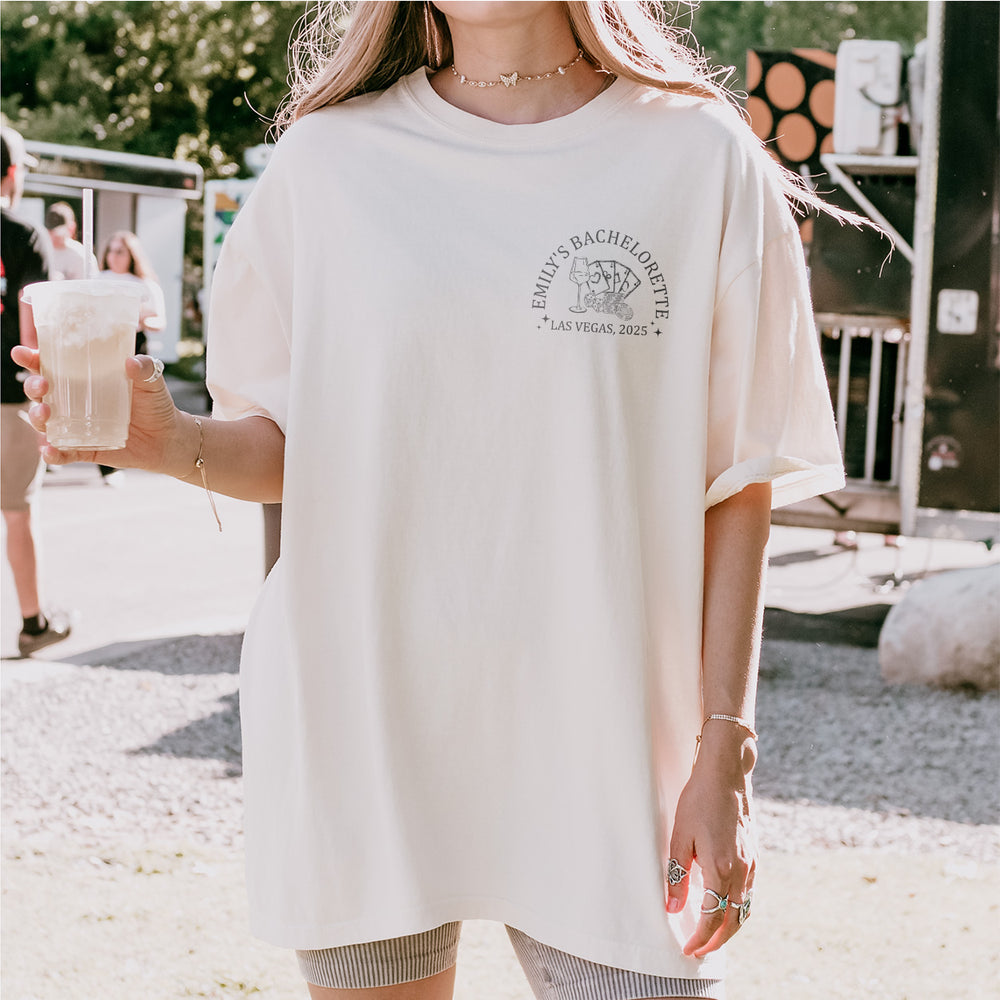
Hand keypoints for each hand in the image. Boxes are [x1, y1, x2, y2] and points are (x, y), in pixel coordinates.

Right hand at [11, 347, 189, 475]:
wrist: (169, 439)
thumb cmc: (156, 405)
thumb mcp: (153, 382)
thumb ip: (145, 369)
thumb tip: (131, 362)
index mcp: (85, 380)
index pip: (53, 366)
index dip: (33, 359)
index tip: (22, 353)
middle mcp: (75, 402)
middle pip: (41, 392)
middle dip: (33, 386)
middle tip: (41, 385)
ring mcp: (77, 426)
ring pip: (45, 422)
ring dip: (37, 417)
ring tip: (45, 413)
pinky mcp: (85, 449)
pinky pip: (63, 453)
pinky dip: (52, 453)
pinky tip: (50, 450)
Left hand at [665, 733, 756, 956]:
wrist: (726, 775)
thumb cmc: (698, 801)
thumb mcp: (679, 837)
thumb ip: (676, 875)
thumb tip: (672, 908)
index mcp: (721, 869)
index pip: (712, 918)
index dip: (700, 939)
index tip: (687, 950)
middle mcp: (741, 872)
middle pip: (733, 921)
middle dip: (716, 941)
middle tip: (699, 951)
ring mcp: (751, 865)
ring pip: (744, 909)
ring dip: (729, 928)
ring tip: (711, 936)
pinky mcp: (754, 856)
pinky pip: (748, 893)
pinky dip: (738, 909)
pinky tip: (724, 907)